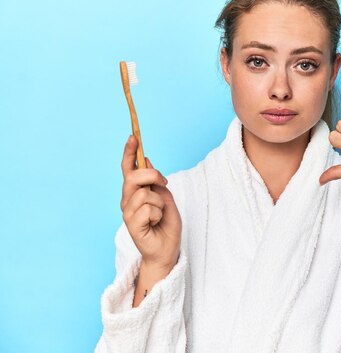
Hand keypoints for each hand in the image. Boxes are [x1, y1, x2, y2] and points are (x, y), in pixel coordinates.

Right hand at [120, 135, 181, 271]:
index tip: (133, 137)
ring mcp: (127, 213)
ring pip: (145, 194)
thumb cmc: (166, 224)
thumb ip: (155, 181)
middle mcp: (127, 200)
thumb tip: (147, 161)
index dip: (130, 152)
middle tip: (163, 184)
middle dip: (153, 176)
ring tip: (158, 215)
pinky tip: (155, 223)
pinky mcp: (131, 225)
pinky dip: (158, 215)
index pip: (129, 168)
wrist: (167, 248)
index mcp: (134, 192)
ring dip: (159, 203)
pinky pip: (148, 209)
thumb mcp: (165, 197)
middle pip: (134, 177)